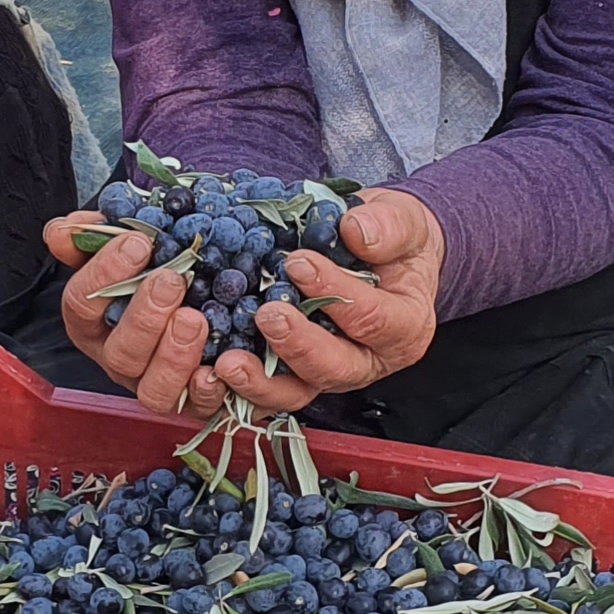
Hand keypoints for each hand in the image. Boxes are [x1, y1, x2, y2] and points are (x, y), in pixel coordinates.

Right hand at [45, 216, 219, 415]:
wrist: (205, 292)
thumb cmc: (157, 269)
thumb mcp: (127, 244)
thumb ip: (95, 235)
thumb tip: (62, 233)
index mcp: (94, 321)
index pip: (81, 304)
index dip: (104, 275)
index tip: (137, 243)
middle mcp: (119, 357)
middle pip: (120, 352)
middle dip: (144, 317)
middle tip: (171, 281)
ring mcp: (153, 383)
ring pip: (153, 390)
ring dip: (174, 356)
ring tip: (194, 319)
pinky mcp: (192, 401)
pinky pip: (197, 407)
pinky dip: (206, 391)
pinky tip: (217, 368)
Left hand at [210, 189, 441, 414]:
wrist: (381, 254)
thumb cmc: (394, 242)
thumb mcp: (403, 222)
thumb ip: (388, 226)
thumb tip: (355, 231)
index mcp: (403, 328)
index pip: (372, 320)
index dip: (335, 293)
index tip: (299, 262)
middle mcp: (367, 360)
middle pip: (334, 369)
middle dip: (297, 345)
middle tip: (267, 314)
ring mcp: (328, 372)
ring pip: (296, 392)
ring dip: (260, 382)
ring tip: (228, 363)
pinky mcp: (295, 374)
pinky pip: (266, 389)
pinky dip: (238, 385)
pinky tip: (210, 370)